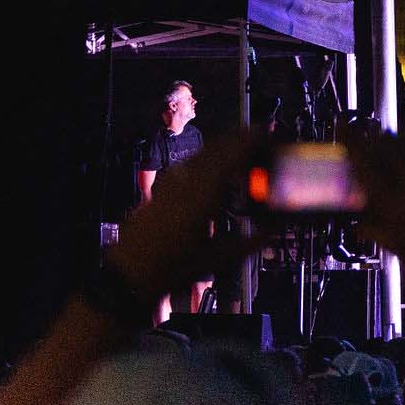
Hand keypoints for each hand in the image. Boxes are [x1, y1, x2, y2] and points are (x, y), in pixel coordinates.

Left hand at [108, 125, 271, 304]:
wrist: (132, 273)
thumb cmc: (175, 267)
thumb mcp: (220, 258)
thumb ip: (251, 241)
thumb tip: (272, 228)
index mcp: (204, 192)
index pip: (232, 153)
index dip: (251, 138)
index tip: (267, 132)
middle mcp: (187, 179)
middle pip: (217, 147)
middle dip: (239, 139)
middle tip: (259, 140)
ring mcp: (171, 181)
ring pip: (202, 153)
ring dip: (223, 148)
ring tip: (240, 155)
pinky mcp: (161, 187)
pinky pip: (190, 164)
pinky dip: (207, 160)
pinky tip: (212, 174)